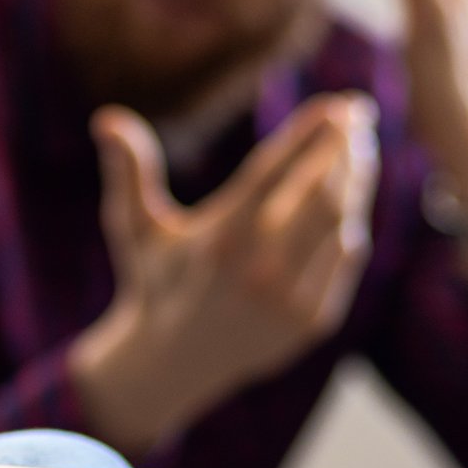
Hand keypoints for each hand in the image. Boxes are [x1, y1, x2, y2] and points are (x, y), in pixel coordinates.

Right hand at [69, 93, 379, 455]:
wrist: (171, 363)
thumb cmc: (154, 280)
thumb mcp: (133, 227)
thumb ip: (127, 171)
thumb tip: (106, 119)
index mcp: (219, 239)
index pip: (274, 170)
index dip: (309, 132)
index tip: (335, 104)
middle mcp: (258, 269)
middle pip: (318, 191)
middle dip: (343, 147)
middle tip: (357, 113)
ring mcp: (289, 298)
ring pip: (339, 222)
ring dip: (357, 178)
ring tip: (361, 146)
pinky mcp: (311, 322)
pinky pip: (345, 258)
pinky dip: (350, 222)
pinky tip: (352, 196)